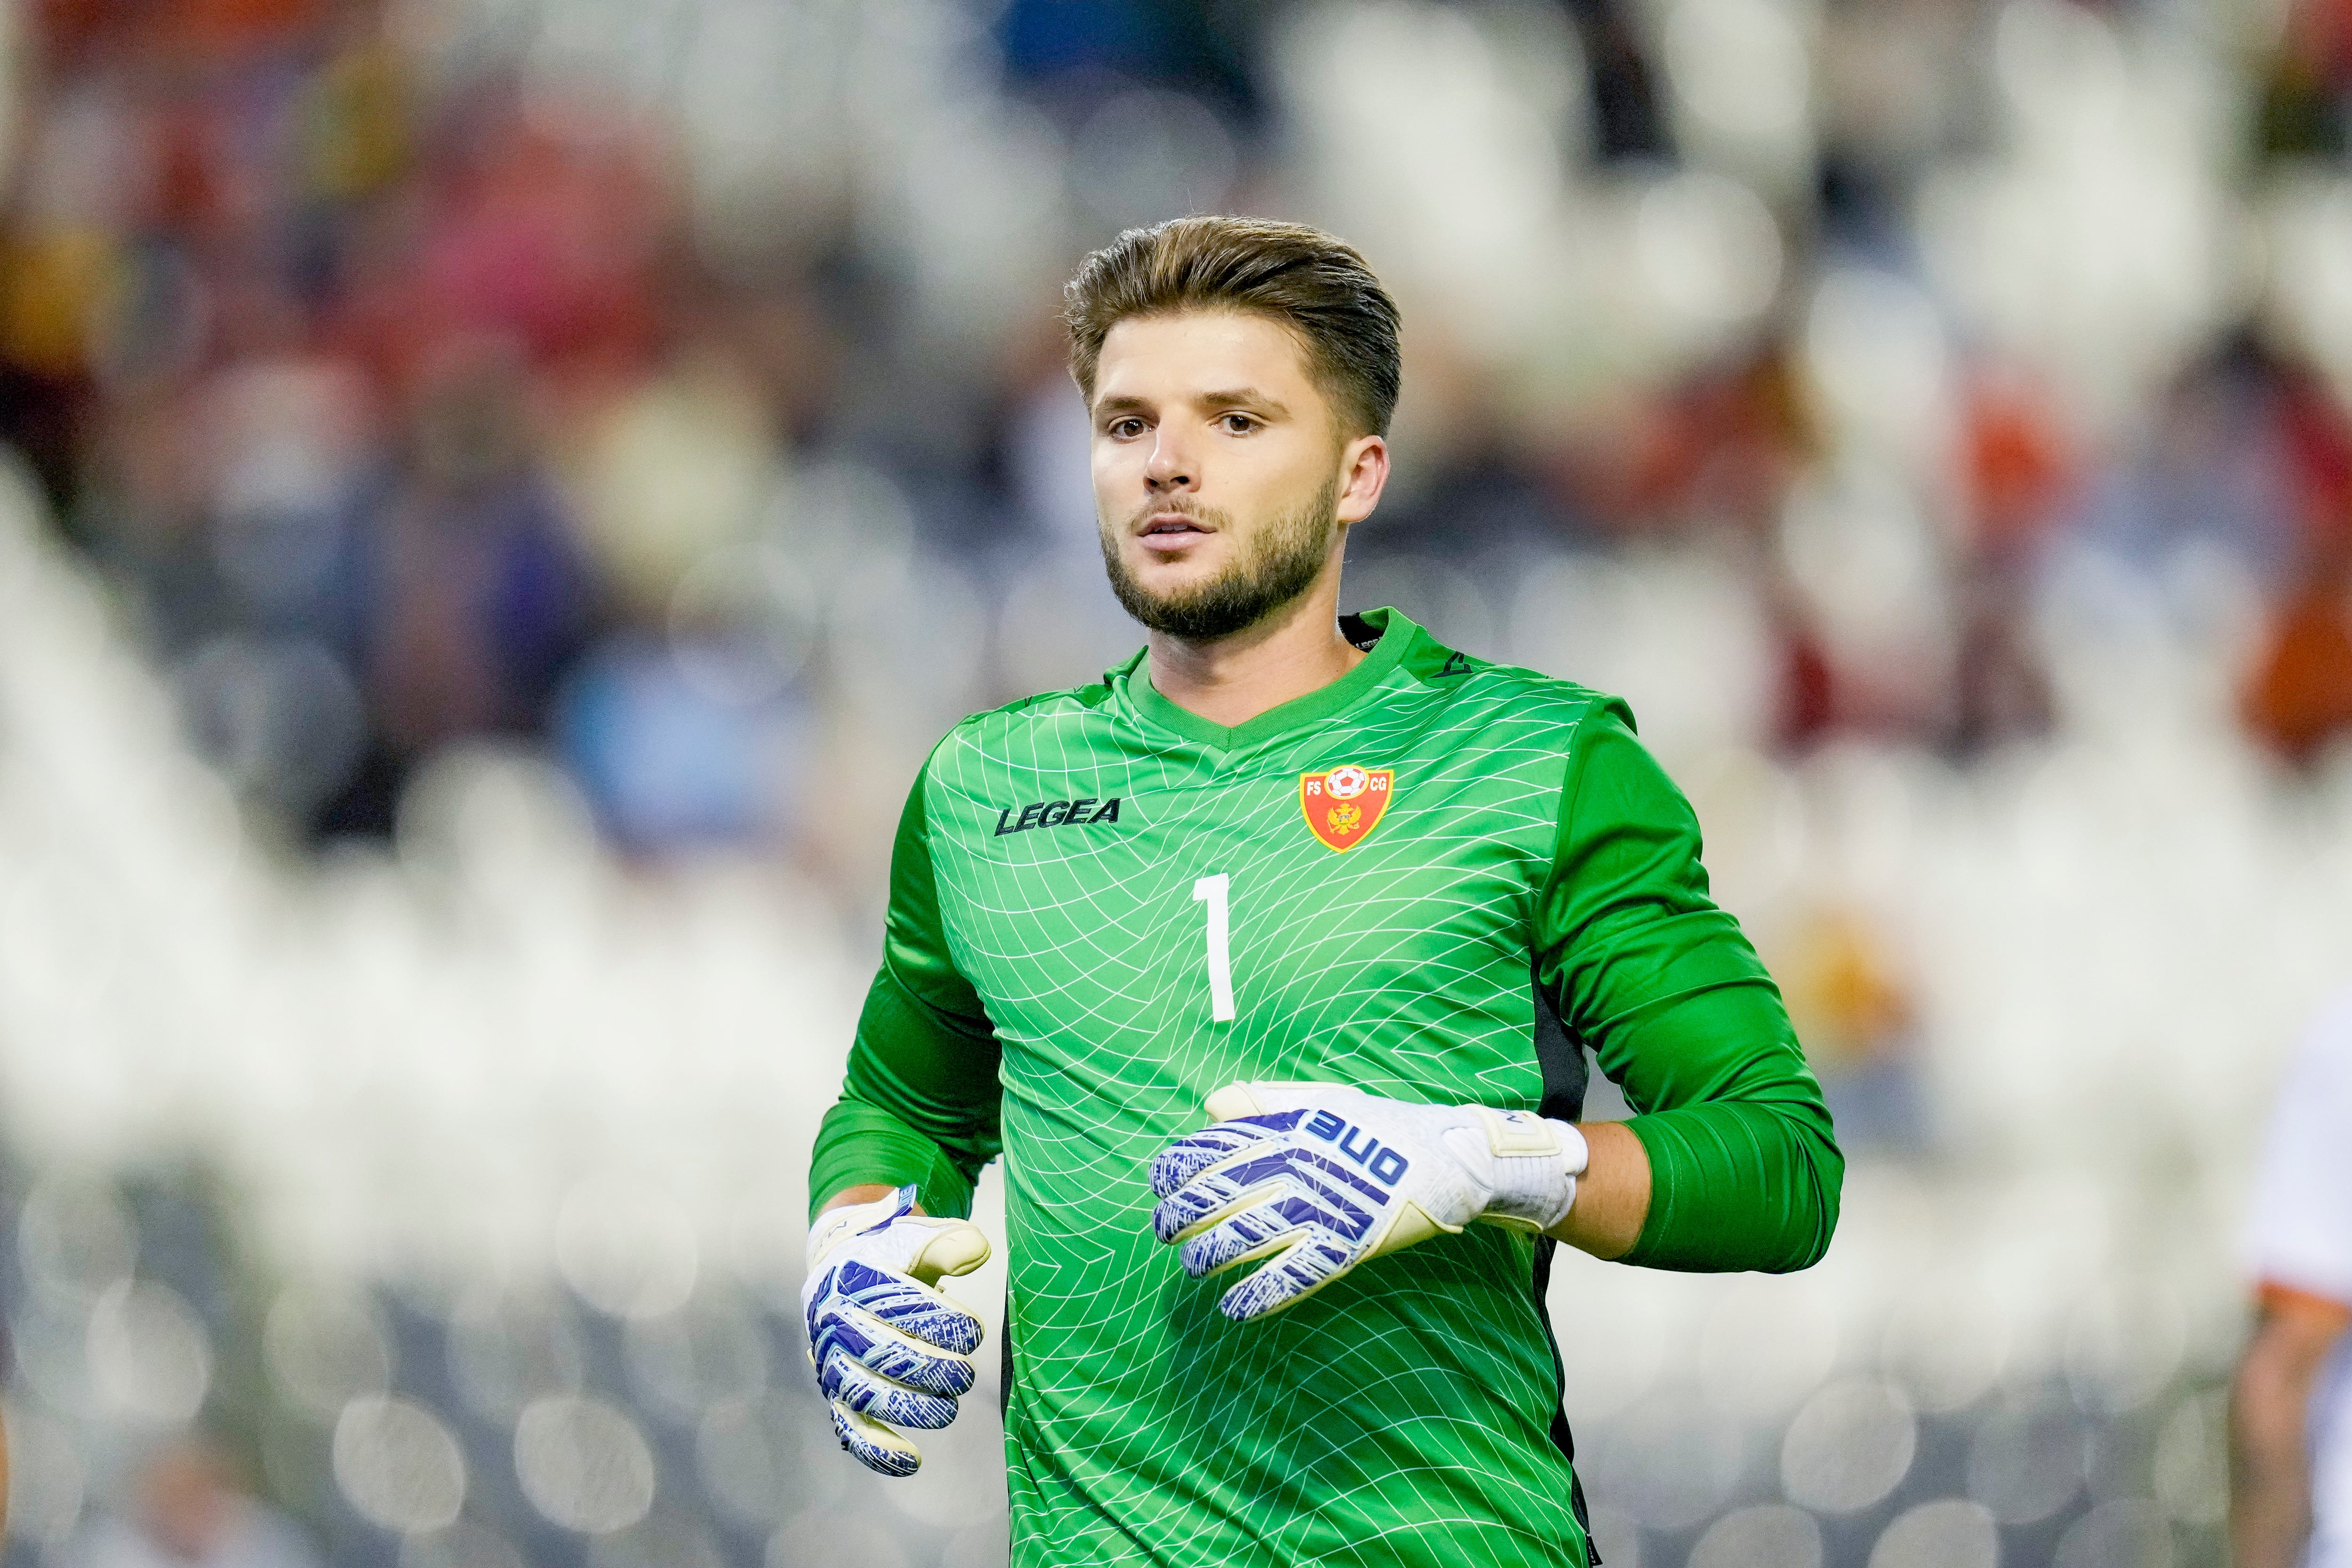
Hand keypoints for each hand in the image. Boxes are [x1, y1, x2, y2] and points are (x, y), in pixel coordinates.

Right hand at [802, 1185, 990, 1476]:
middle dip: (933, 1370)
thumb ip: (948, 1243)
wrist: (843, 1270)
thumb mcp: (917, 1240)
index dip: (942, 1322)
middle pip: (883, 1355)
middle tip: (966, 1374)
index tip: (973, 1331)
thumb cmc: (891, 1257)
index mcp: (855, 1277)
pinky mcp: (835, 1394)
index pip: (898, 1304)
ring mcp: (832, 1361)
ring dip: (911, 1409)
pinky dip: (877, 1450)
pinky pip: (849, 1428)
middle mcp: (836, 1321)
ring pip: (865, 1394)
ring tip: (949, 1410)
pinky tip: (912, 1461)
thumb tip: (978, 1252)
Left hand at [1149, 1082, 1587, 1322]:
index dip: (1174, 1169)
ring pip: (1243, 1238)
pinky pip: (1291, 1276)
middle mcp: (1293, 1167)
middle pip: (1215, 1197)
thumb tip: (1211, 1103)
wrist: (1445, 1155)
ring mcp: (1318, 1209)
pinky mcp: (1344, 1246)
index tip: (1158, 1183)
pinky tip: (1234, 1309)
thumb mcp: (1320, 1100)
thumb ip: (1264, 1102)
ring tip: (1194, 1268)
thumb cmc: (1376, 1126)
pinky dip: (1258, 1296)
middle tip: (1164, 1230)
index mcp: (1284, 1130)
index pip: (1210, 1149)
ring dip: (1208, 1257)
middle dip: (1178, 1217)